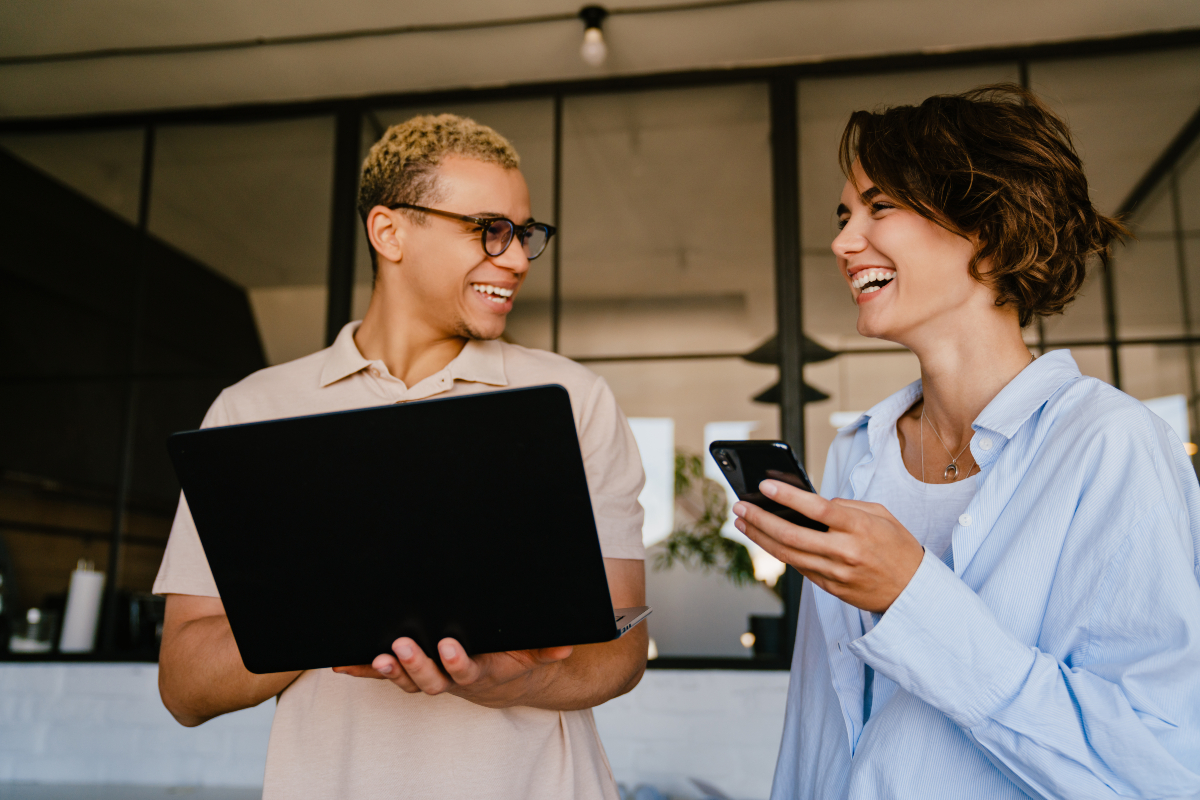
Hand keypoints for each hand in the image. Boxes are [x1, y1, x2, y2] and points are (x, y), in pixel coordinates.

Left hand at [333, 638, 573, 708]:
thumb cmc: (512, 657)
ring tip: (376, 656)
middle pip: (429, 680)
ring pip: (405, 681)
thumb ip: (547, 649)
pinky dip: (363, 671)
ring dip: (388, 670)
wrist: (497, 677)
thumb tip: (567, 646)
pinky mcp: (409, 673)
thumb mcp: (533, 653)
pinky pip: (384, 675)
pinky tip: (342, 665)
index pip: (467, 672)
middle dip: (415, 665)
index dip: (457, 662)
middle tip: (402, 647)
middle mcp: (450, 680)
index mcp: (479, 672)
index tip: (449, 646)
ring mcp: (427, 678)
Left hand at [732, 480, 923, 612]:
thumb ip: (847, 506)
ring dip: (760, 538)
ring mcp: (836, 573)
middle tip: (740, 507)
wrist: (913, 591)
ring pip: (788, 555)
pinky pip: (799, 568)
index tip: (764, 486)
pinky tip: (765, 540)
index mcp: (860, 528)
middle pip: (792, 535)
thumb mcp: (881, 515)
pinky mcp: (831, 588)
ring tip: (742, 522)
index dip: (788, 496)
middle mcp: (845, 552)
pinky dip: (779, 552)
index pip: (817, 509)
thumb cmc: (898, 547)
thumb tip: (815, 502)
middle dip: (760, 520)